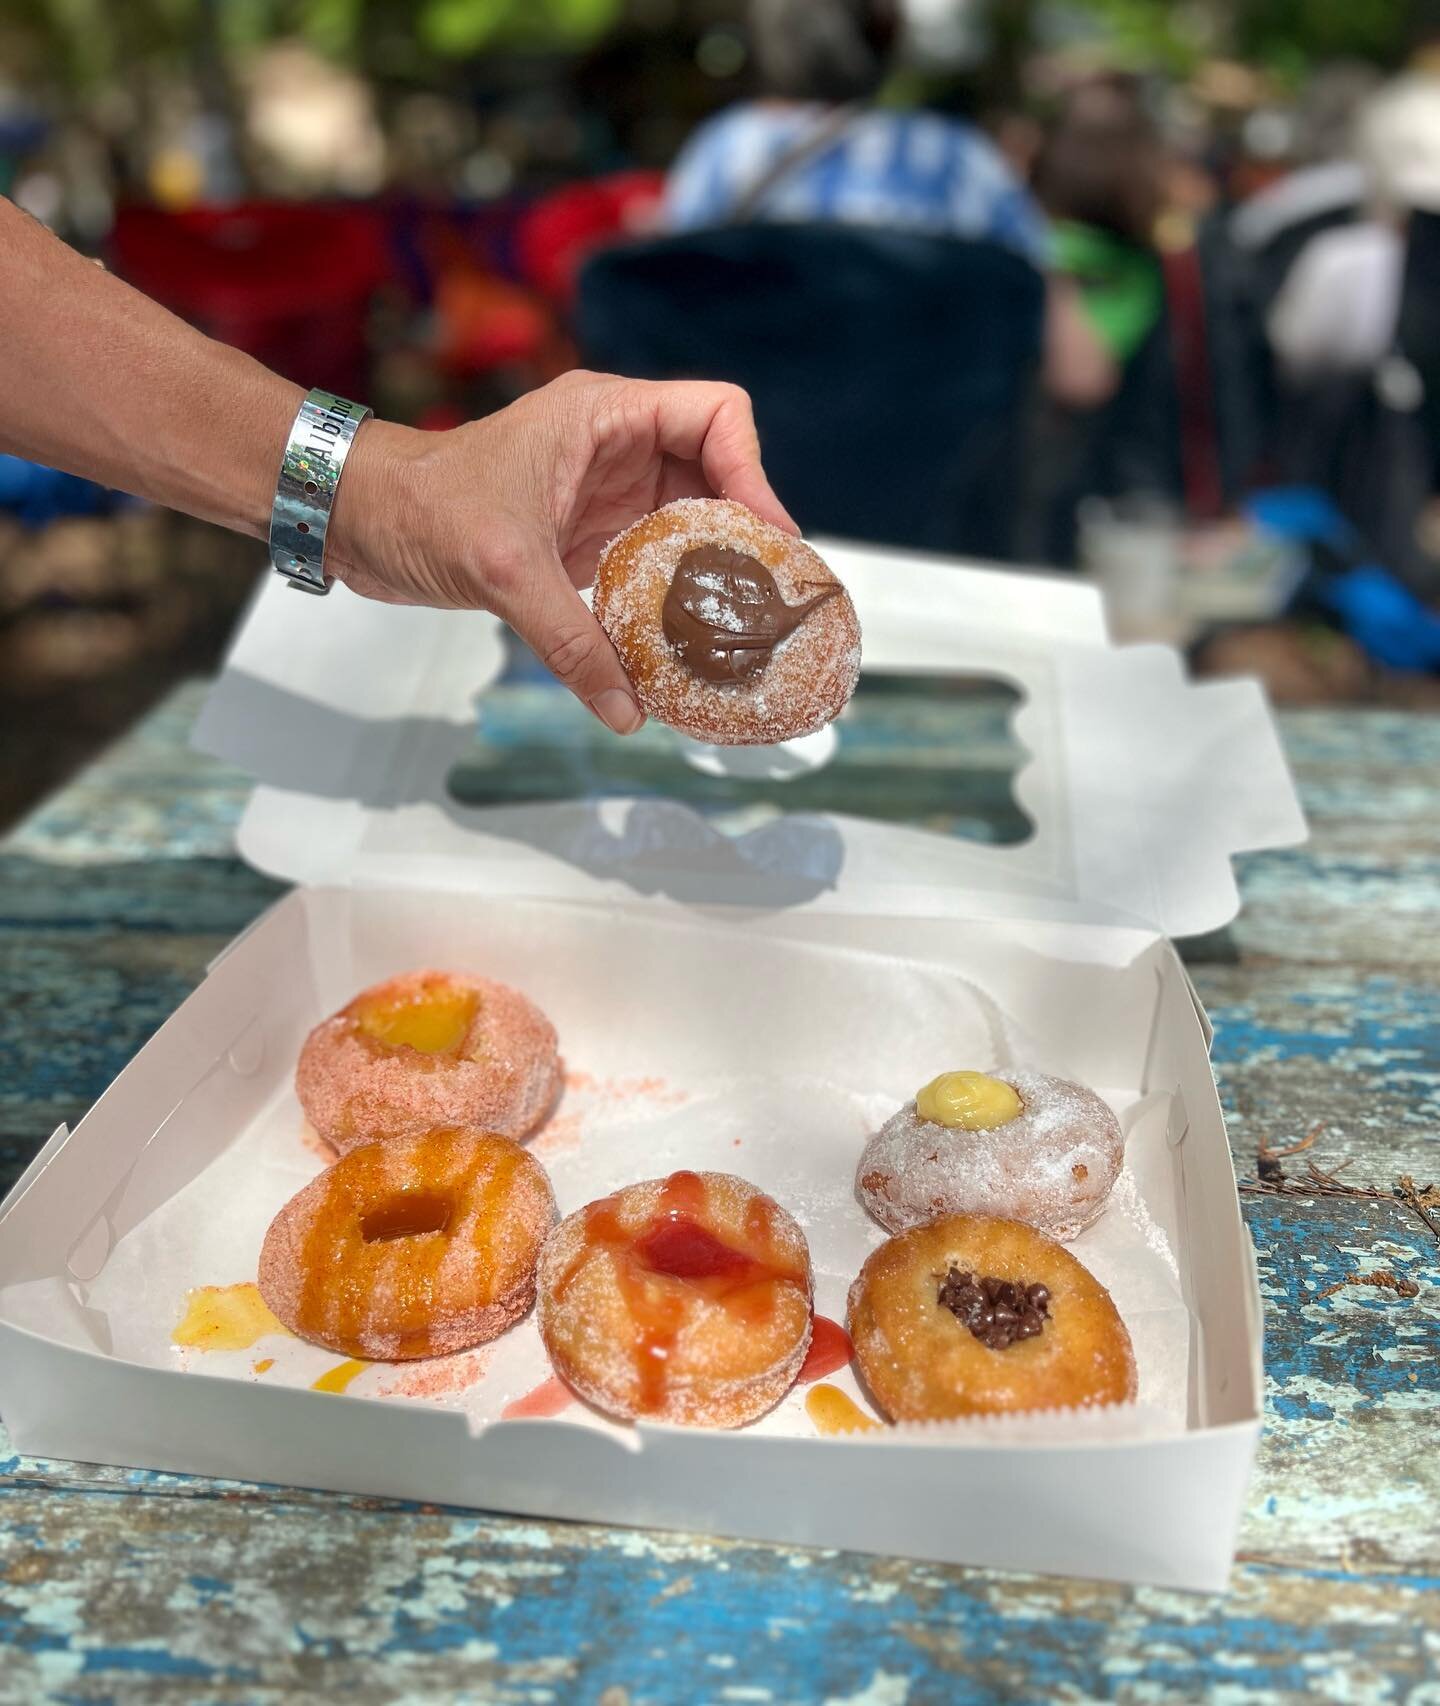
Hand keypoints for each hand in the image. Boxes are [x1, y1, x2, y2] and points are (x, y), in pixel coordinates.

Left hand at [330, 370, 795, 732]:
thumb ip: (571, 641)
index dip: (754, 471)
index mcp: (605, 415)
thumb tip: (626, 712)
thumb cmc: (421, 508)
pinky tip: (683, 643)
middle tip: (767, 597)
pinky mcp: (586, 536)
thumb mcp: (504, 572)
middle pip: (717, 473)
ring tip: (739, 626)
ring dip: (712, 569)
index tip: (766, 540)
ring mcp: (604, 492)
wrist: (359, 520)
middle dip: (745, 530)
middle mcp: (616, 447)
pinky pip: (651, 561)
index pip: (717, 414)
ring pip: (689, 521)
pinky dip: (671, 598)